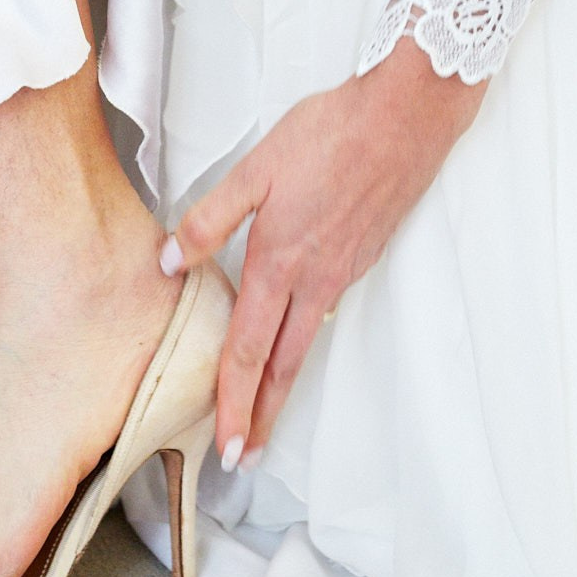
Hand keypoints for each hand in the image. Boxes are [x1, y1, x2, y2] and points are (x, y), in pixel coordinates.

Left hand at [161, 43, 484, 471]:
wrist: (407, 117)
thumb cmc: (332, 133)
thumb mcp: (256, 169)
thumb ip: (208, 220)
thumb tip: (169, 263)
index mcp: (280, 263)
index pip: (247, 352)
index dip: (232, 403)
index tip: (225, 445)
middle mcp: (314, 281)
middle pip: (280, 366)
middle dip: (259, 417)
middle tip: (244, 459)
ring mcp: (343, 273)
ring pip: (304, 345)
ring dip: (281, 388)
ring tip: (264, 419)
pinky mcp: (362, 258)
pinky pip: (323, 314)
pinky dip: (302, 345)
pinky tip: (291, 345)